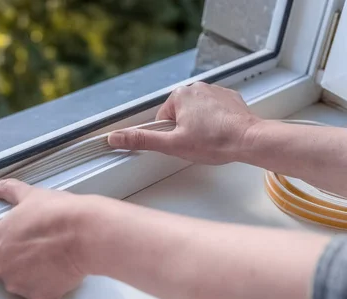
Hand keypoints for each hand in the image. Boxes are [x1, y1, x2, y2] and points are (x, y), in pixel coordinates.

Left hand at [0, 179, 93, 298]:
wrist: (84, 234)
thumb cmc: (57, 214)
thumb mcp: (30, 196)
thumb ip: (9, 191)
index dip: (16, 240)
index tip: (30, 236)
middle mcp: (0, 267)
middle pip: (9, 266)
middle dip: (23, 259)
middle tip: (43, 246)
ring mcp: (19, 284)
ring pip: (24, 281)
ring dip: (35, 273)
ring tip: (53, 257)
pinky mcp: (39, 296)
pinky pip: (42, 292)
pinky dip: (50, 284)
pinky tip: (60, 269)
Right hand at [108, 82, 261, 164]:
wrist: (249, 139)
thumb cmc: (214, 142)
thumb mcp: (173, 145)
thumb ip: (142, 140)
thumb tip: (115, 137)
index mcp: (179, 95)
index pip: (163, 120)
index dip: (170, 136)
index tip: (183, 142)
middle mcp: (196, 87)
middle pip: (179, 115)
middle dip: (185, 130)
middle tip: (197, 143)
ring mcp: (214, 90)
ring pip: (197, 113)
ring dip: (200, 126)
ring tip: (211, 139)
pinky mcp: (229, 97)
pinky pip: (213, 110)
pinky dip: (215, 122)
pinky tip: (221, 132)